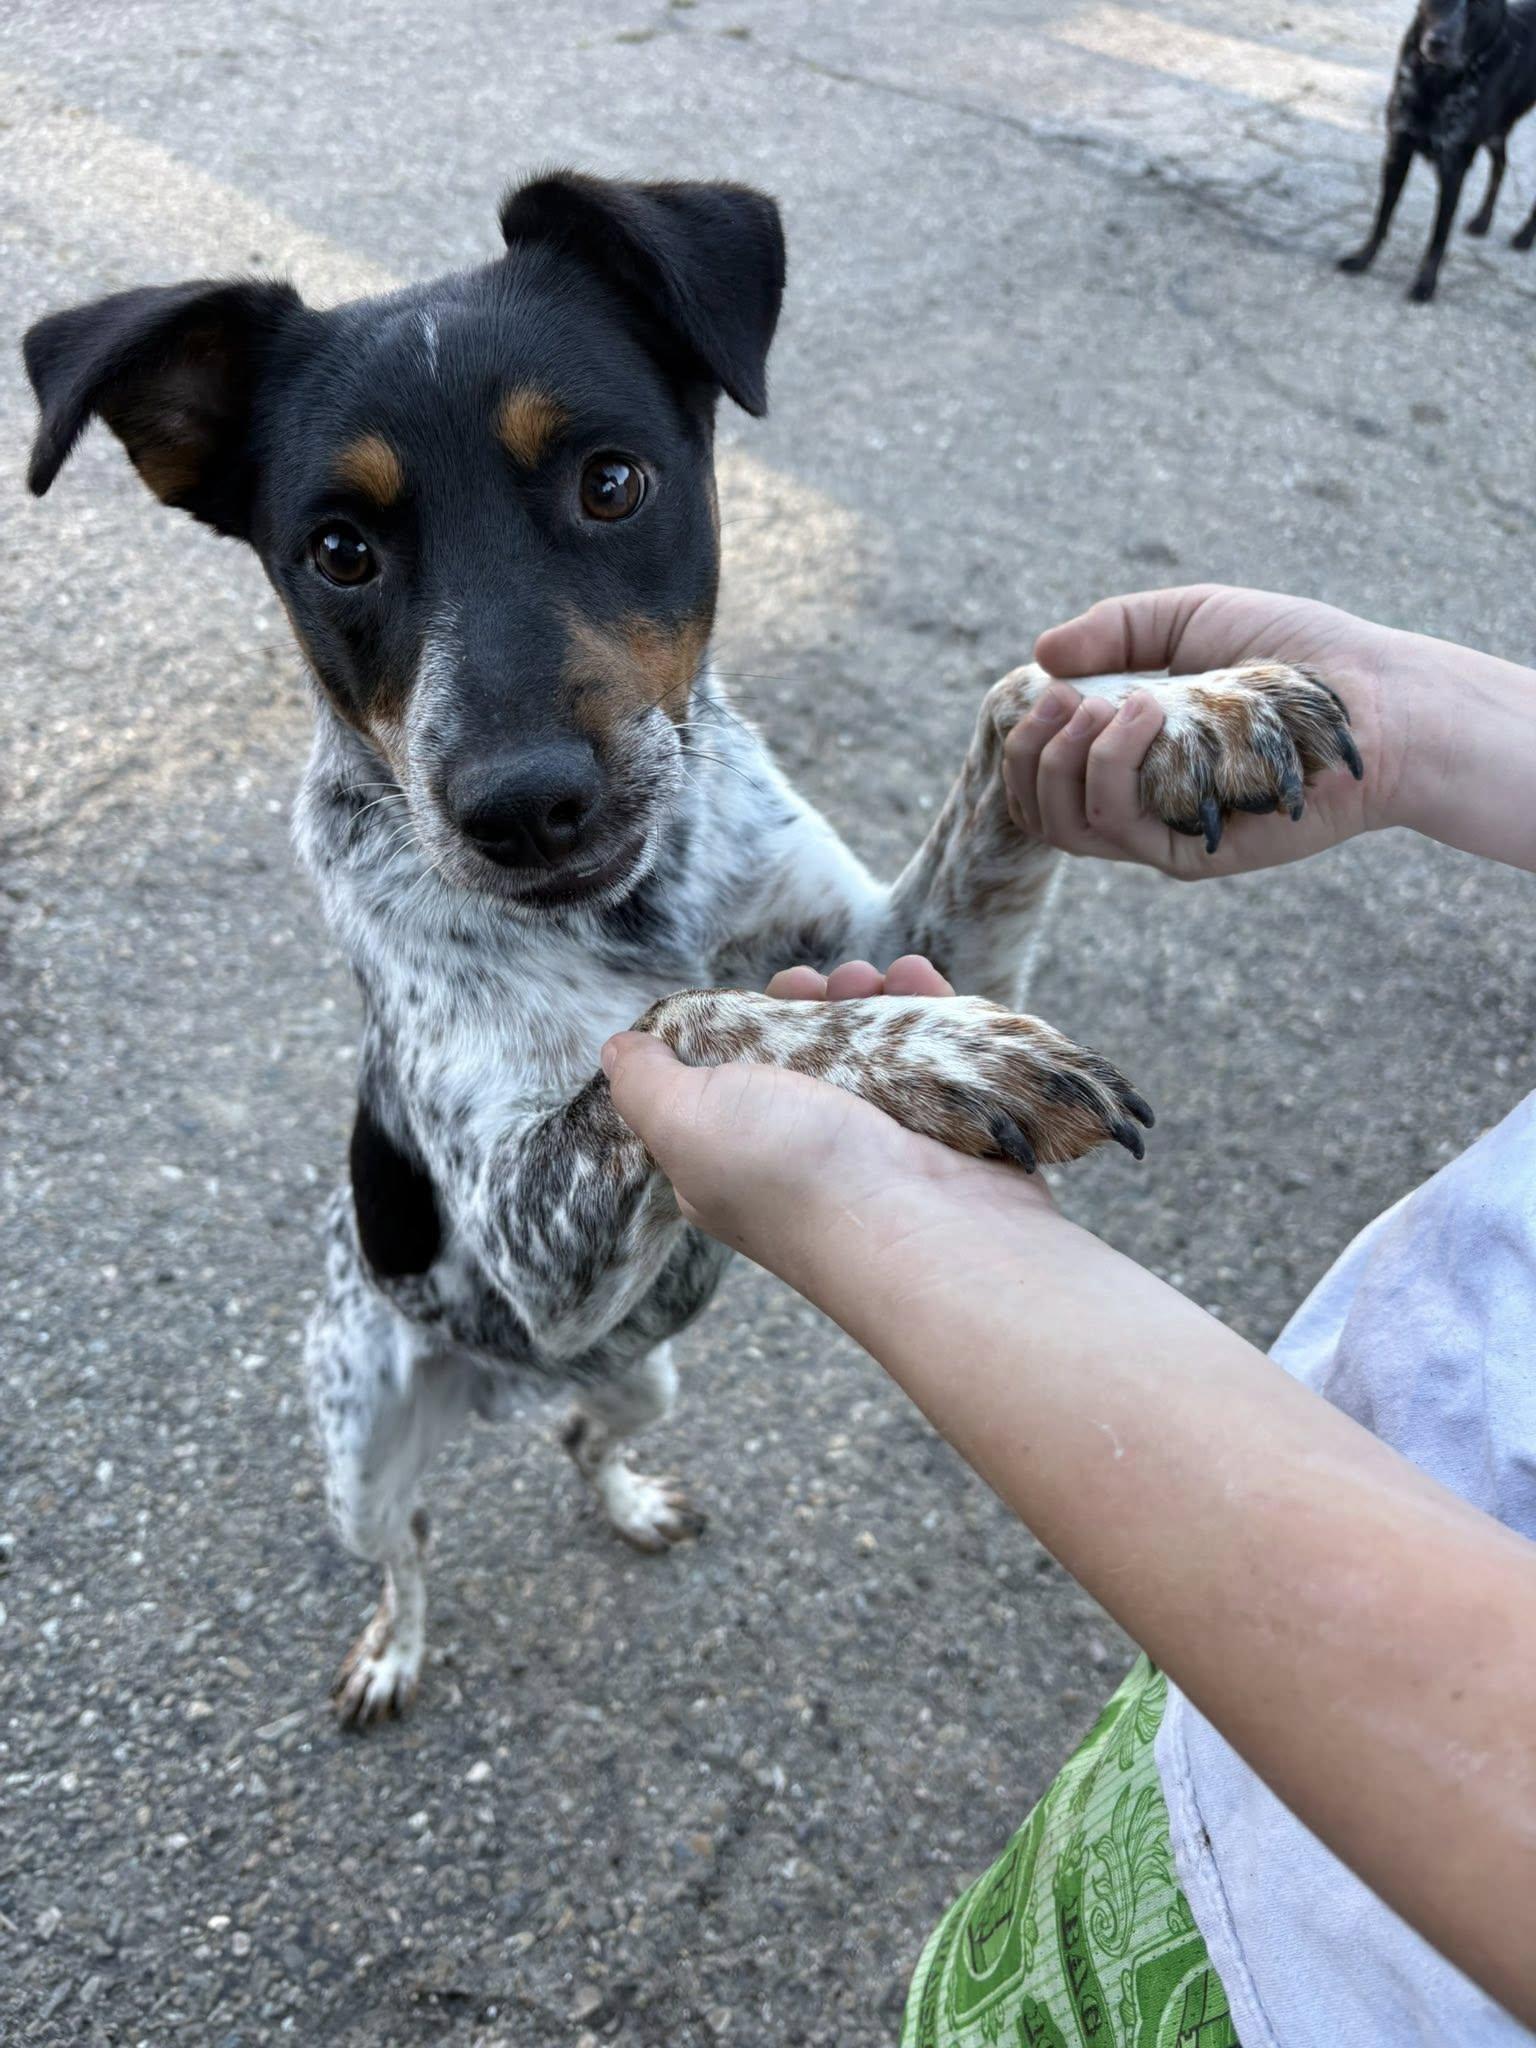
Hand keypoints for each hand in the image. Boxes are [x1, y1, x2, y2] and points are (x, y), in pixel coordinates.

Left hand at [602, 955, 1051, 1271]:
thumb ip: (645, 1085)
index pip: (724, 1080)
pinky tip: (919, 981)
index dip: (735, 1025)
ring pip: (868, 1048)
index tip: (760, 993)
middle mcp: (803, 1155)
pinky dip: (926, 1007)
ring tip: (876, 978)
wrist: (921, 1228)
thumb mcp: (684, 1122)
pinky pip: (931, 1052)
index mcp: (733, 1159)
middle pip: (801, 1054)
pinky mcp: (942, 1128)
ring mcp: (879, 1145)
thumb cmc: (791, 1177)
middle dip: (809, 1002)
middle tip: (820, 983)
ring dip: (868, 997)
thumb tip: (619, 1050)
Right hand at [1004, 585, 1405, 877]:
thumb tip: (1041, 655)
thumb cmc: (1298, 653)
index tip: (1049, 685)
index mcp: (1132, 757)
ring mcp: (1163, 831)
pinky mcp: (1192, 851)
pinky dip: (1112, 762)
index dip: (1024, 738)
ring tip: (1107, 703)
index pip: (1043, 777)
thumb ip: (1117, 630)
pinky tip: (1145, 708)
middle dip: (1028, 751)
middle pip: (1038, 811)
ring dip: (1063, 758)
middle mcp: (1141, 802)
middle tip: (1064, 698)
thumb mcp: (1194, 617)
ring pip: (1066, 825)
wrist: (1378, 696)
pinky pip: (1117, 825)